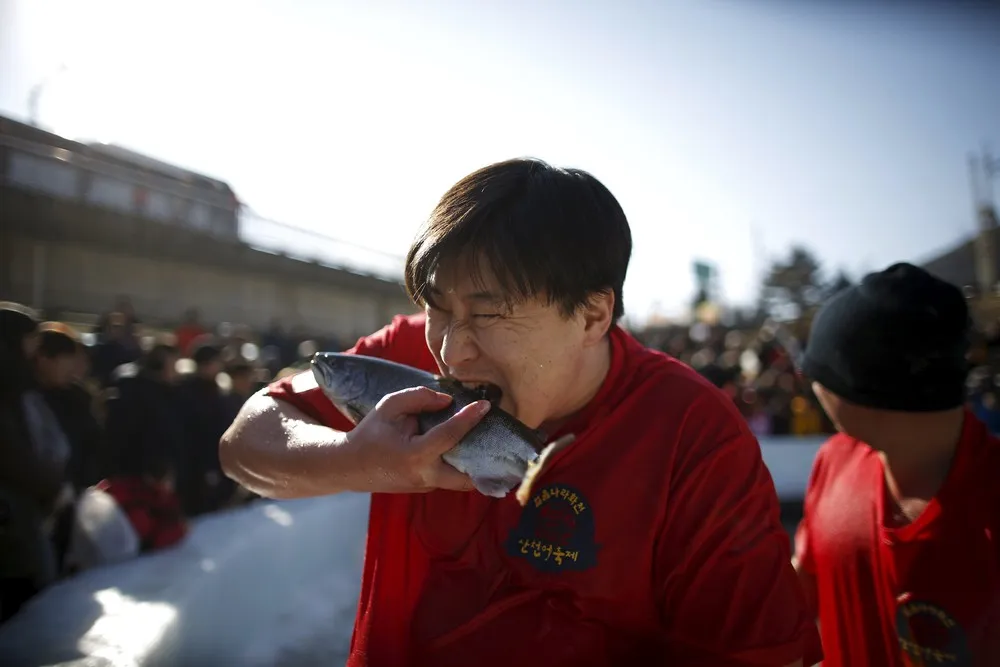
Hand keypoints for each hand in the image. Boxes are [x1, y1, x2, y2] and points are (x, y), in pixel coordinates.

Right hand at [344, 386, 489, 492]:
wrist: (349, 466)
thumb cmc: (370, 433)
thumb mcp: (388, 407)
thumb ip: (418, 398)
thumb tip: (448, 401)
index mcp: (414, 455)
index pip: (450, 436)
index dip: (470, 418)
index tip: (486, 406)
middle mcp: (424, 476)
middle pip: (468, 478)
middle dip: (485, 462)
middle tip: (495, 438)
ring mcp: (426, 486)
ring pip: (461, 481)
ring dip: (474, 465)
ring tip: (484, 441)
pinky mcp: (426, 488)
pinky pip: (450, 477)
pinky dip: (460, 464)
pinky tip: (464, 446)